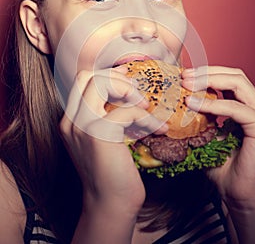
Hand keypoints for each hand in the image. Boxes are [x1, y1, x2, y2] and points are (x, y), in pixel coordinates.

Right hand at [59, 67, 166, 214]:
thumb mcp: (102, 138)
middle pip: (88, 77)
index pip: (82, 81)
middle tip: (136, 94)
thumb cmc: (112, 171)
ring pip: (102, 84)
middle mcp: (70, 121)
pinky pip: (128, 111)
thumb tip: (125, 92)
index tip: (128, 82)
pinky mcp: (99, 135)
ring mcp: (82, 127)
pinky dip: (147, 118)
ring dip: (131, 92)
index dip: (106, 76)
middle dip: (117, 79)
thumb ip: (104, 115)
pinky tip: (158, 129)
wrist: (111, 204)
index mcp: (70, 121)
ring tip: (146, 108)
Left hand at [182, 66, 254, 203]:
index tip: (183, 77)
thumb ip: (197, 118)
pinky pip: (237, 109)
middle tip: (184, 77)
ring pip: (239, 83)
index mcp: (243, 107)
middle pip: (235, 75)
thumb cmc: (222, 167)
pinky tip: (194, 105)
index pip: (228, 79)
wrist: (236, 194)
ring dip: (210, 80)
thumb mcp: (205, 136)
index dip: (206, 74)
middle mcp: (254, 108)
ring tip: (187, 85)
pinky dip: (214, 104)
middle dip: (207, 72)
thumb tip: (174, 103)